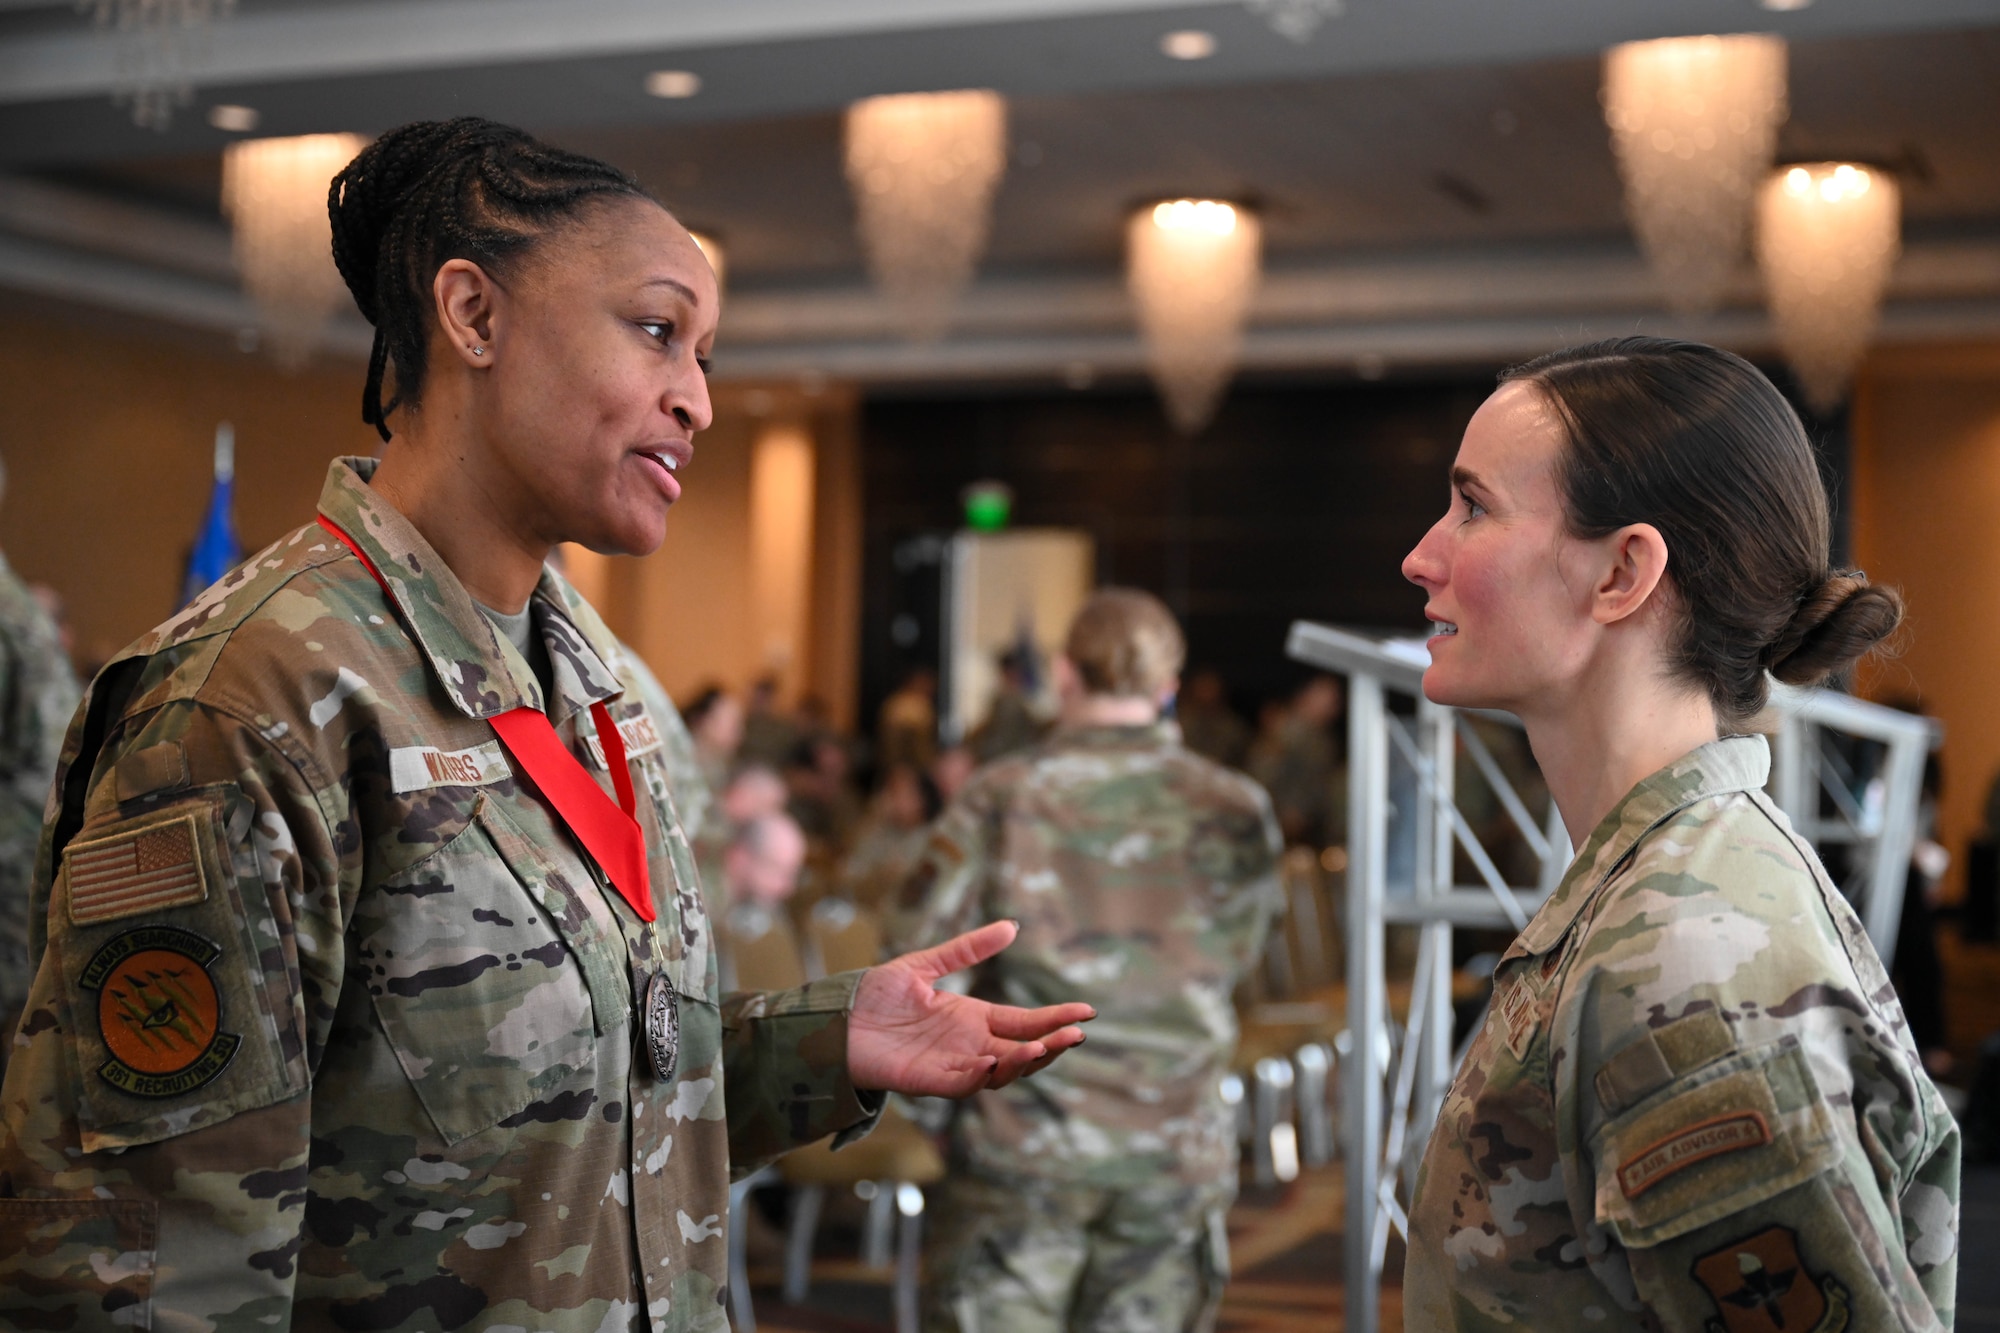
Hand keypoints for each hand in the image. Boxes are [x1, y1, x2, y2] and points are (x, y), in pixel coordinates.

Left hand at [848, 920, 1093, 1096]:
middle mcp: (970, 1045)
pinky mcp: (929, 1081)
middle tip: (1077, 1032)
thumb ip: (967, 949)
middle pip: (1023, 1051)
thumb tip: (1012, 926)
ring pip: (1001, 1072)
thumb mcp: (925, 965)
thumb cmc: (876, 995)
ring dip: (1023, 1062)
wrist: (836, 1018)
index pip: (1025, 1022)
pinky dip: (981, 1077)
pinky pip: (963, 1085)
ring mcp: (952, 1065)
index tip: (1087, 1011)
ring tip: (1043, 1047)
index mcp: (973, 1019)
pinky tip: (995, 1061)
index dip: (1055, 1018)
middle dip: (1053, 1044)